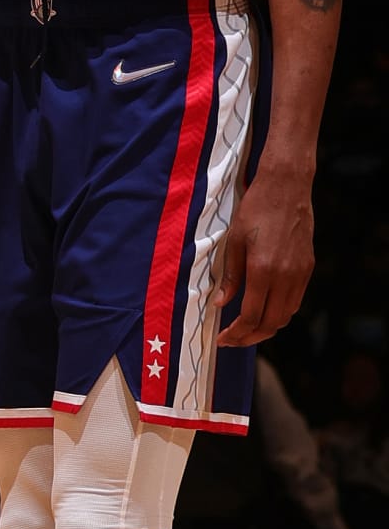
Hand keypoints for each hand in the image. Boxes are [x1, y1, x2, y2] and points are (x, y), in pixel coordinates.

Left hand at [215, 166, 315, 346]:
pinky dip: (280, 312)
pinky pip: (296, 301)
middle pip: (271, 323)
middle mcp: (286, 276)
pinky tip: (265, 308)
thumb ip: (230, 277)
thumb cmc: (255, 210)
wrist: (287, 187)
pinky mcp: (308, 268)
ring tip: (247, 328)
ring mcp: (301, 273)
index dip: (236, 332)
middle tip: (233, 340)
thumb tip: (220, 304)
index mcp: (263, 270)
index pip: (251, 316)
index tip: (222, 338)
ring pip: (286, 315)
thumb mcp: (233, 241)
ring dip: (267, 327)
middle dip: (251, 337)